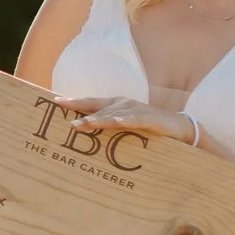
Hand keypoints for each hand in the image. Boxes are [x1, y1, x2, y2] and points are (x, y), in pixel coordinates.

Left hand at [57, 95, 197, 143]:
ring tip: (84, 123)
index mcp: (116, 105)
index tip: (56, 101)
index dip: (74, 101)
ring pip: (113, 114)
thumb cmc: (147, 127)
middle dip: (81, 109)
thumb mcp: (124, 127)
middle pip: (98, 107)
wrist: (179, 128)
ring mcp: (137, 110)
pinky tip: (116, 122)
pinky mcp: (150, 119)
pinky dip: (126, 120)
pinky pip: (136, 120)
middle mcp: (124, 104)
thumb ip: (106, 128)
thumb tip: (83, 133)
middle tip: (64, 114)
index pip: (91, 102)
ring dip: (98, 119)